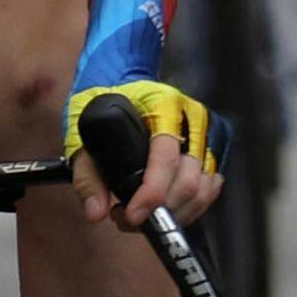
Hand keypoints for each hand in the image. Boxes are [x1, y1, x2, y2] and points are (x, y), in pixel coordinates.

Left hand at [62, 0, 215, 225]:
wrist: (123, 78)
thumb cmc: (103, 101)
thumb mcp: (82, 132)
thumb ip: (87, 175)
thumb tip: (96, 213)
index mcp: (164, 106)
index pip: (166, 158)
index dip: (152, 194)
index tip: (132, 216)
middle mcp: (194, 118)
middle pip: (189, 180)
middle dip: (161, 210)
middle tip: (127, 219)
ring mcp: (209, 133)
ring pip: (204, 189)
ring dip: (175, 213)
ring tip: (144, 214)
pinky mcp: (215, 146)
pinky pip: (212, 187)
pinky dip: (192, 206)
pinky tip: (168, 207)